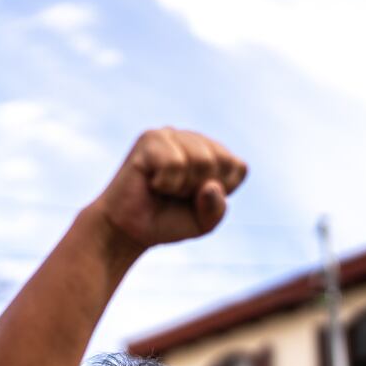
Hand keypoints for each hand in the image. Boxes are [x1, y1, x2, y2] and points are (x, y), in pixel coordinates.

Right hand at [90, 128, 245, 251]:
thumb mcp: (203, 222)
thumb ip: (217, 208)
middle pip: (222, 162)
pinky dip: (166, 183)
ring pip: (202, 160)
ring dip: (182, 187)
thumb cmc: (165, 222)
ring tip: (163, 188)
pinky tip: (151, 182)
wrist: (127, 231)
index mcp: (210, 153)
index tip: (195, 200)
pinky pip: (176, 163)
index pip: (238, 168)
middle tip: (175, 195)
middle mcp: (192, 138)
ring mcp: (170, 135)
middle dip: (200, 189)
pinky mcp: (150, 138)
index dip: (221, 192)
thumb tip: (210, 186)